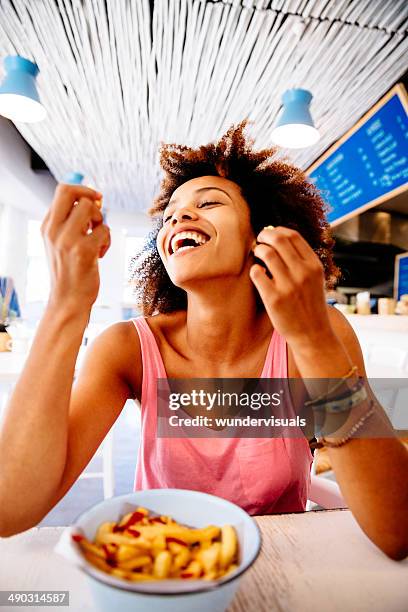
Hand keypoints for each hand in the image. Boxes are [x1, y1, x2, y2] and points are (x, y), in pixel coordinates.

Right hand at [41, 183, 110, 311]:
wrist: (68, 300)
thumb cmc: (70, 271)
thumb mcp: (61, 243)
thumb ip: (71, 221)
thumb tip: (93, 198)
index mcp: (47, 226)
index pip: (62, 190)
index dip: (83, 189)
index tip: (96, 199)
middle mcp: (54, 230)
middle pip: (73, 192)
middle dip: (91, 200)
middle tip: (96, 218)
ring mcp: (67, 240)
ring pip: (91, 209)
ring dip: (100, 222)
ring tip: (97, 240)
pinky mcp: (83, 251)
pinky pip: (104, 230)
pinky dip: (107, 241)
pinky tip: (99, 255)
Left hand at [249, 226, 333, 349]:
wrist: (312, 333)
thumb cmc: (310, 304)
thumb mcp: (315, 279)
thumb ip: (302, 260)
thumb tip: (278, 236)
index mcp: (314, 265)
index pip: (293, 236)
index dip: (278, 231)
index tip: (270, 235)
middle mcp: (303, 273)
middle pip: (278, 239)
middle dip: (264, 235)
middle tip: (259, 240)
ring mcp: (288, 285)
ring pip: (266, 253)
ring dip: (257, 249)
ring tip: (256, 254)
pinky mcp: (274, 298)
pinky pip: (257, 273)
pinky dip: (254, 269)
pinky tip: (257, 273)